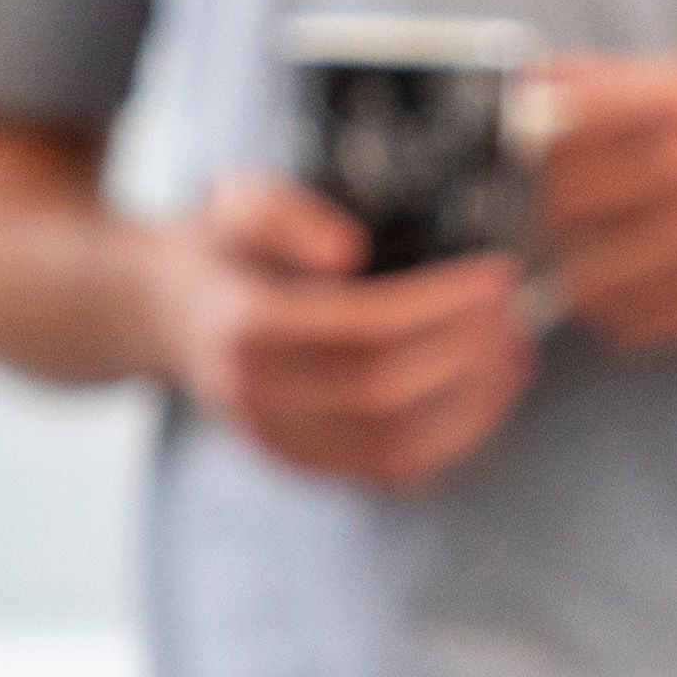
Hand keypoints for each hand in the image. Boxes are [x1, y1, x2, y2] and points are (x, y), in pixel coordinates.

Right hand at [149, 175, 536, 489]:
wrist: (159, 312)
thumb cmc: (219, 248)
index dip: (443, 305)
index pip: (365, 327)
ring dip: (471, 404)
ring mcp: (274, 441)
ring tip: (516, 354)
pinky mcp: (298, 465)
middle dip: (467, 352)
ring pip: (394, 445)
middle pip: (386, 390)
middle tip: (517, 310)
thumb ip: (285, 215)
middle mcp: (252, 396)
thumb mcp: (236, 203)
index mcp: (242, 326)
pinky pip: (387, 473)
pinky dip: (450, 443)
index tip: (498, 274)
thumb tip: (346, 250)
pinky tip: (488, 399)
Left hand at [530, 55, 676, 350]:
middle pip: (555, 207)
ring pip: (582, 280)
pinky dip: (622, 317)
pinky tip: (647, 292)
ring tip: (603, 264)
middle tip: (557, 226)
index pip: (549, 129)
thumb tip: (515, 88)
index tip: (514, 169)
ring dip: (577, 280)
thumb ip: (607, 84)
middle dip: (543, 222)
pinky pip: (629, 326)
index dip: (518, 156)